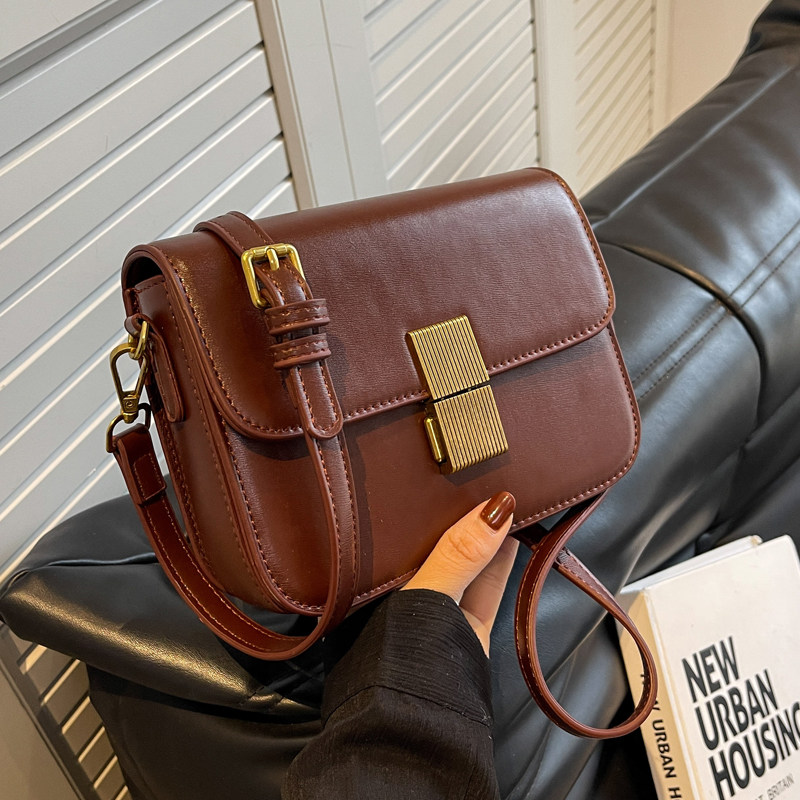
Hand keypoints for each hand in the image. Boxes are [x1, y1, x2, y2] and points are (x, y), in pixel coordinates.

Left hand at [401, 491, 518, 655]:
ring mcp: (444, 609)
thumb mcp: (430, 595)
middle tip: (492, 480)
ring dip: (491, 536)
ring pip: (471, 562)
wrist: (426, 724)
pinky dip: (503, 561)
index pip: (412, 530)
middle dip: (468, 516)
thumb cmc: (407, 657)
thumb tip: (494, 510)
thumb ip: (460, 555)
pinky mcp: (471, 626)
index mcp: (387, 581)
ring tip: (508, 499)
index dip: (436, 504)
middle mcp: (414, 591)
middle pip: (445, 545)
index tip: (465, 477)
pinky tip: (514, 536)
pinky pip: (490, 584)